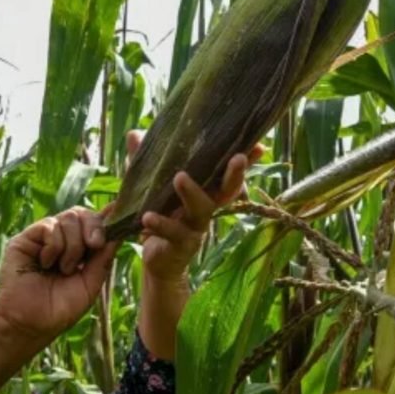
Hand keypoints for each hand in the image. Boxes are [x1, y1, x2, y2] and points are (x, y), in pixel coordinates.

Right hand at [0, 207, 117, 344]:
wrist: (30, 324)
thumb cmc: (59, 310)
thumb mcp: (90, 284)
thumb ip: (103, 259)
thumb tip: (118, 234)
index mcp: (78, 249)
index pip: (93, 223)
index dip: (108, 217)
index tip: (122, 216)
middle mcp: (60, 239)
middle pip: (82, 213)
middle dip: (94, 227)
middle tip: (94, 245)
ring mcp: (42, 238)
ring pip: (68, 218)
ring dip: (73, 246)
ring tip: (64, 269)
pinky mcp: (25, 239)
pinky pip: (49, 226)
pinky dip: (54, 246)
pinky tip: (47, 264)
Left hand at [129, 130, 263, 285]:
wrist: (157, 259)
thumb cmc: (160, 215)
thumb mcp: (149, 186)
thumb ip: (144, 161)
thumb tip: (135, 133)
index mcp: (204, 190)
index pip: (226, 172)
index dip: (245, 161)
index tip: (259, 147)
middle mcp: (206, 207)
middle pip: (227, 190)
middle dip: (236, 174)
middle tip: (238, 158)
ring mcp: (196, 228)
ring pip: (202, 209)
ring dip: (192, 193)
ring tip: (180, 177)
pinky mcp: (181, 245)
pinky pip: (174, 233)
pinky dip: (162, 224)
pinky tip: (148, 217)